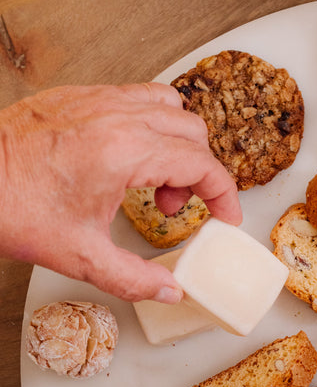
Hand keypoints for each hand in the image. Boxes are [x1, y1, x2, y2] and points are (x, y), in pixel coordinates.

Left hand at [0, 83, 241, 302]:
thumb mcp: (80, 256)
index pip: (202, 164)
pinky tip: (129, 156)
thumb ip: (134, 278)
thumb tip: (170, 290)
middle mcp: (117, 117)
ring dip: (177, 142)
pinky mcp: (80, 96)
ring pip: (170, 106)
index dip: (224, 195)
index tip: (225, 216)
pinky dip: (149, 125)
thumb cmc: (11, 206)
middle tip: (172, 207)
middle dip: (198, 174)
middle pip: (193, 134)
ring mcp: (98, 100)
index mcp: (125, 151)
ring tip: (154, 177)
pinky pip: (137, 97)